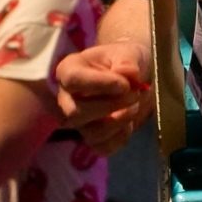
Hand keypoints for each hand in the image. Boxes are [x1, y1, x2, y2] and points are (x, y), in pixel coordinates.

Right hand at [54, 41, 153, 155]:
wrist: (132, 76)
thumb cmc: (124, 60)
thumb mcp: (128, 53)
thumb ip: (127, 61)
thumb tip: (127, 74)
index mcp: (69, 70)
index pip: (72, 80)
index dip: (99, 84)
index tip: (125, 84)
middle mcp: (67, 98)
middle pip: (76, 112)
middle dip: (111, 105)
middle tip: (135, 94)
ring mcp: (79, 121)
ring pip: (91, 133)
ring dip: (118, 122)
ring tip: (134, 106)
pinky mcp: (92, 137)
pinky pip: (102, 148)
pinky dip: (120, 138)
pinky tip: (130, 123)